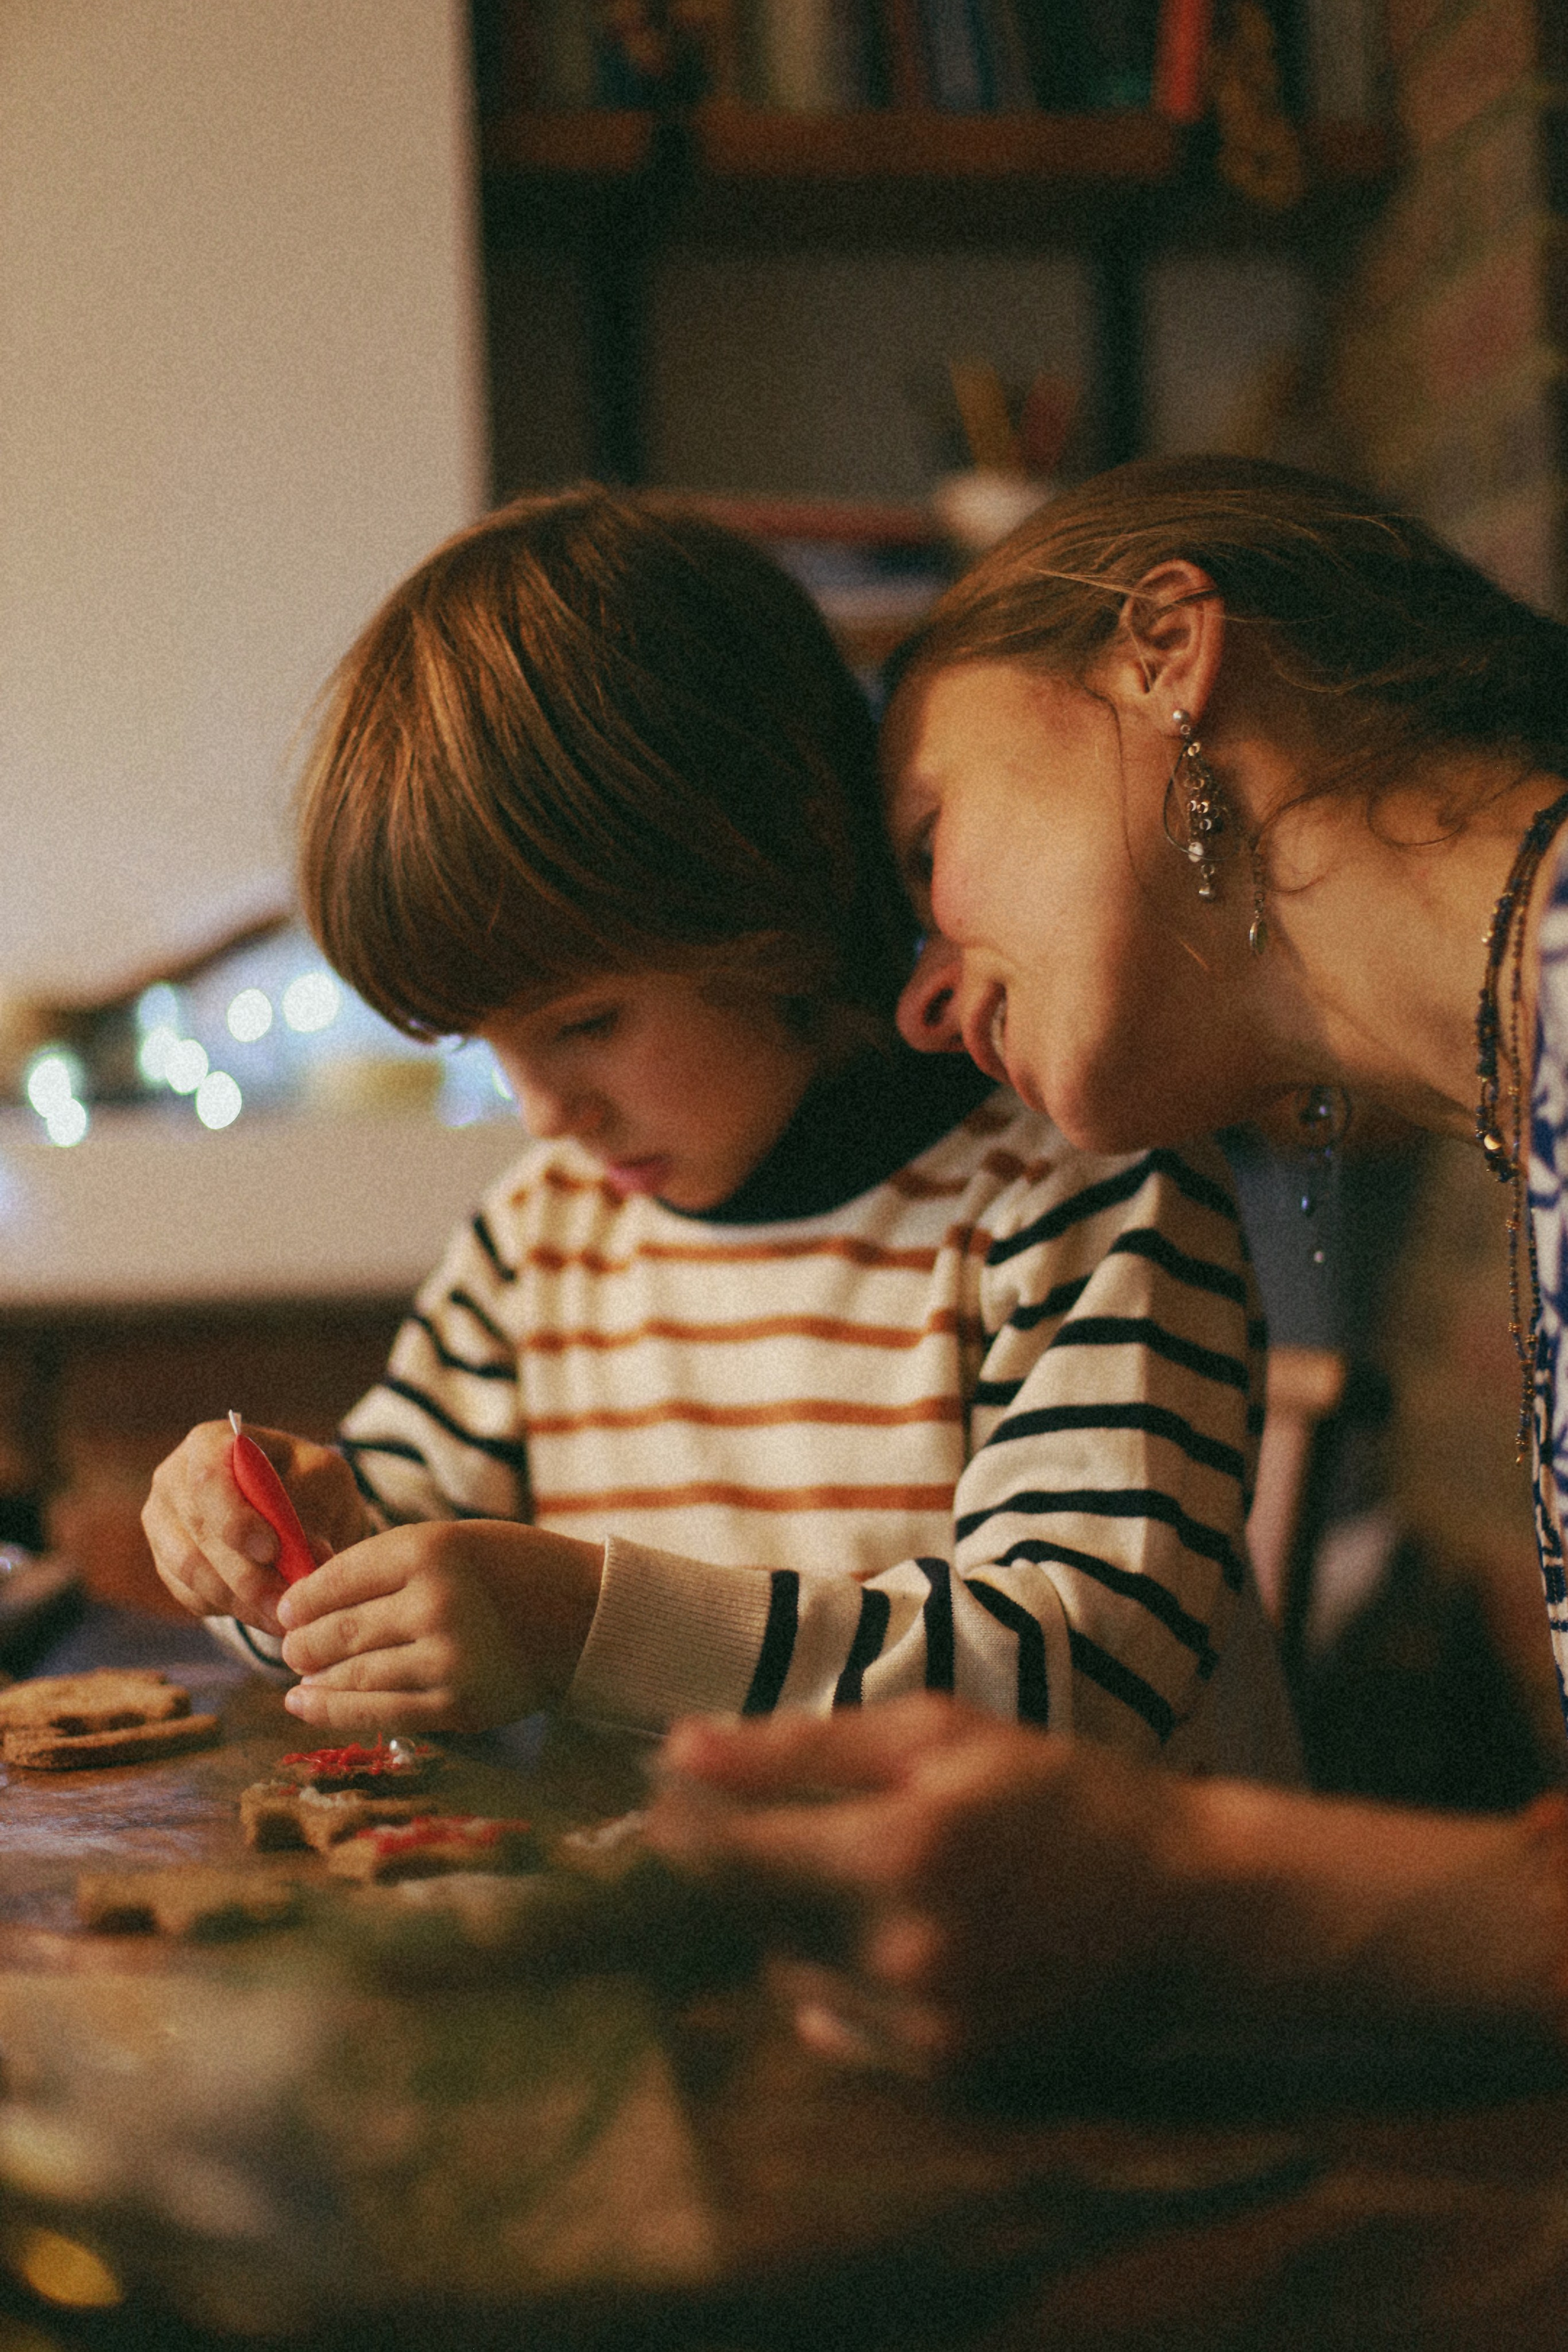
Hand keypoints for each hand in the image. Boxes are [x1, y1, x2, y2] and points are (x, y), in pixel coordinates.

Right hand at [142, 1420, 368, 1634]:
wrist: (295, 1505)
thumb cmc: (308, 1483)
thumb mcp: (324, 1480)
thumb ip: (316, 1507)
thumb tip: (311, 1553)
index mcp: (209, 1443)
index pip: (208, 1478)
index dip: (234, 1518)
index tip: (271, 1550)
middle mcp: (174, 1480)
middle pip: (198, 1532)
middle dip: (245, 1574)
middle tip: (286, 1603)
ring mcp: (163, 1524)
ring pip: (190, 1570)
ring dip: (239, 1600)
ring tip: (283, 1616)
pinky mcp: (166, 1564)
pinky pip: (190, 1594)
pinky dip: (229, 1610)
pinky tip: (264, 1614)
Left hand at [275, 1520, 605, 1733]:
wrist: (588, 1616)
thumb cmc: (515, 1570)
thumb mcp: (455, 1541)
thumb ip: (389, 1566)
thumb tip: (308, 1602)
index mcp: (431, 1549)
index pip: (336, 1578)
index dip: (301, 1599)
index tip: (288, 1611)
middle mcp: (435, 1602)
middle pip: (336, 1631)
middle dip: (302, 1644)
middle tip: (291, 1648)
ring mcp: (447, 1659)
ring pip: (352, 1676)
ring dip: (315, 1680)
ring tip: (300, 1679)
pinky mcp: (458, 1706)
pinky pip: (381, 1713)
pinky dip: (335, 1711)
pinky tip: (307, 1705)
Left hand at [646, 1699, 1567, 2073]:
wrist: (1189, 1906)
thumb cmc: (1066, 1793)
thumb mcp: (943, 1733)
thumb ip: (806, 1745)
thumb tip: (682, 1748)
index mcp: (899, 1848)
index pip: (731, 1849)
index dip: (678, 1816)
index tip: (656, 1785)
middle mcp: (900, 1950)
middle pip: (752, 1911)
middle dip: (731, 1857)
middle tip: (737, 1809)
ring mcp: (923, 2022)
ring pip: (788, 1968)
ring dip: (784, 1916)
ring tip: (833, 1861)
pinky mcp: (945, 2069)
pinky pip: (835, 2022)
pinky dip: (831, 1972)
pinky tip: (875, 1923)